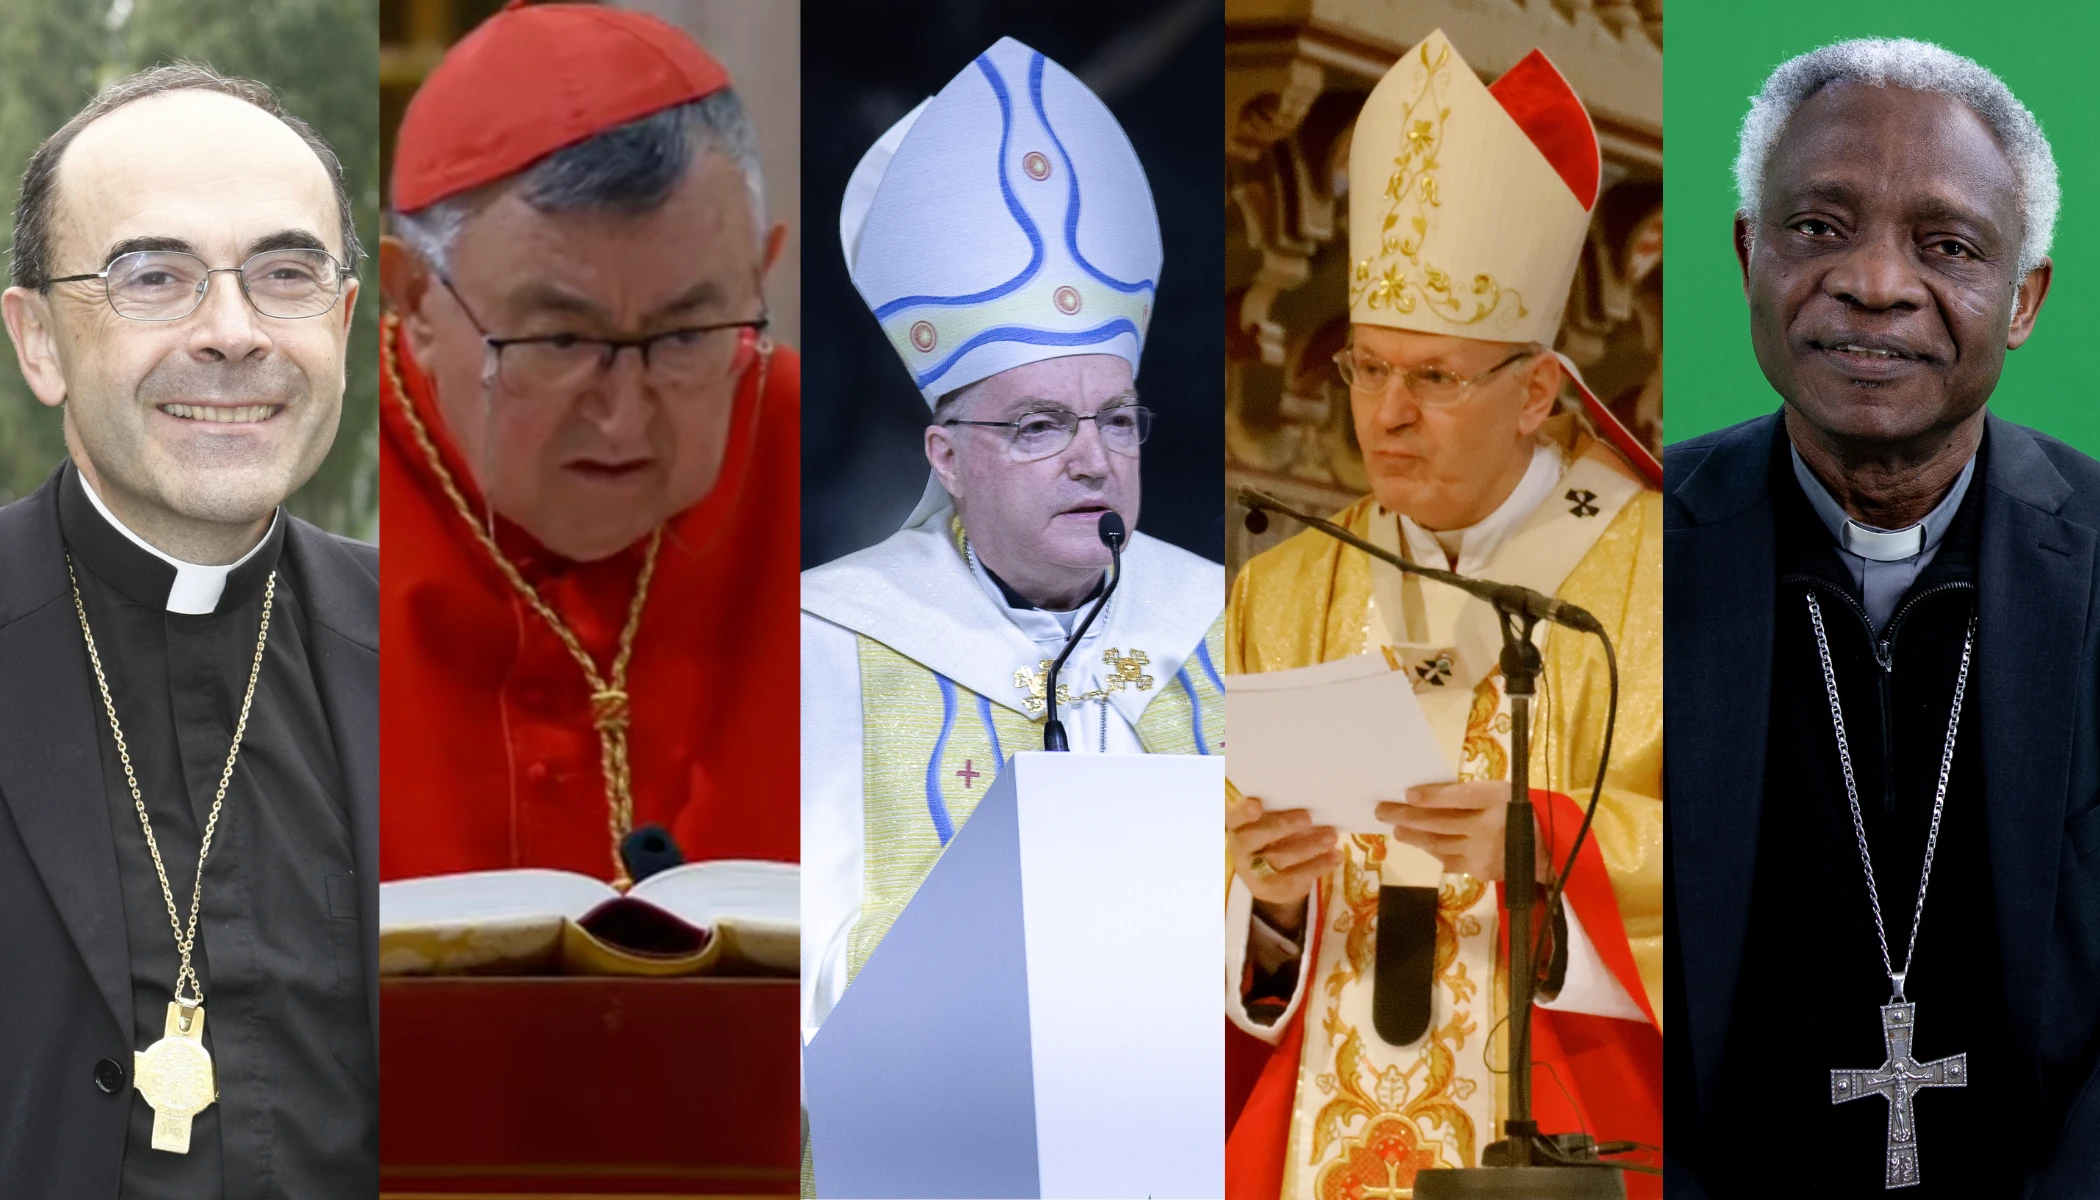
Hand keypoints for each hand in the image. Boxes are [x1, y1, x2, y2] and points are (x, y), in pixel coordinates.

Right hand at [1228, 796, 1341, 933]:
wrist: (1269, 877)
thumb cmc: (1274, 836)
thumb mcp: (1271, 821)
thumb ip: (1281, 812)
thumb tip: (1313, 802)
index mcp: (1237, 826)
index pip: (1233, 816)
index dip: (1243, 812)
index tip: (1257, 805)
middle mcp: (1240, 849)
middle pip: (1254, 838)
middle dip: (1281, 827)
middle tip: (1307, 817)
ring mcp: (1253, 873)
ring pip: (1278, 859)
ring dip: (1308, 846)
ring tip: (1331, 836)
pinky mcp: (1270, 890)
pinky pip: (1295, 878)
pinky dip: (1318, 866)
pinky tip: (1335, 856)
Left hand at [1376, 781, 1546, 881]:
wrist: (1546, 850)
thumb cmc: (1515, 812)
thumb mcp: (1499, 793)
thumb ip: (1468, 794)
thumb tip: (1424, 794)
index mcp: (1496, 800)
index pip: (1459, 797)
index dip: (1433, 796)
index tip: (1408, 794)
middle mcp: (1488, 828)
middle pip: (1439, 822)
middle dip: (1406, 816)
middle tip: (1382, 810)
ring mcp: (1483, 853)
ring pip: (1438, 844)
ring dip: (1413, 836)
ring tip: (1397, 828)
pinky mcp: (1479, 871)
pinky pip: (1447, 860)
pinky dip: (1432, 850)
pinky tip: (1420, 843)